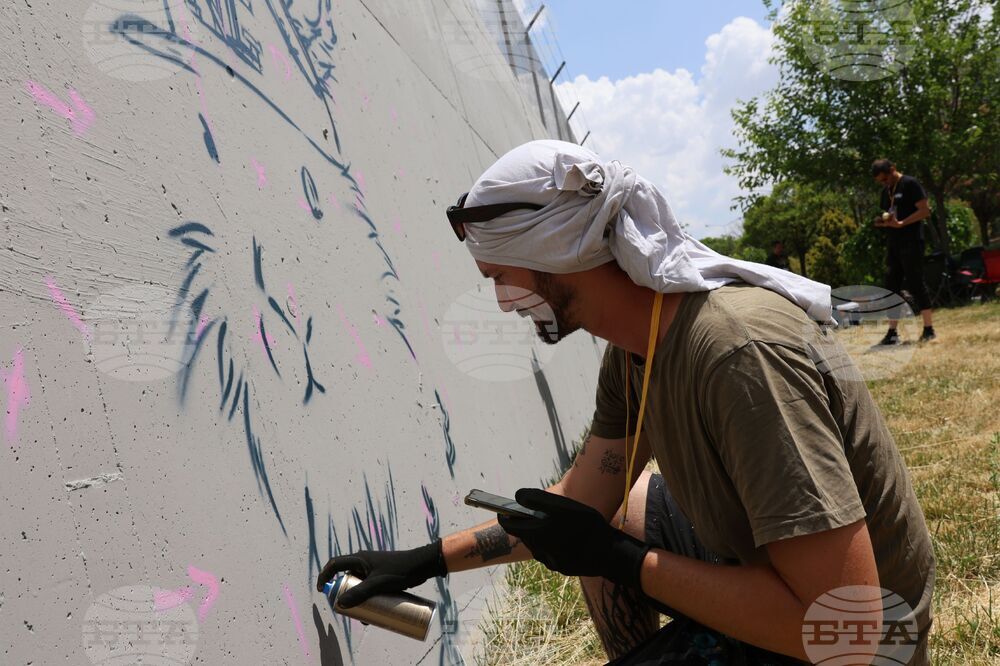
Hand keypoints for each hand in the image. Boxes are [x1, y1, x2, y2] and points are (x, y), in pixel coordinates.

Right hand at [316, 540, 445, 607]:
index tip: (322, 591)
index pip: (335, 565)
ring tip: (363, 615)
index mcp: (359, 559)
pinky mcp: (381, 575)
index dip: (325, 576)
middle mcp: (363, 562)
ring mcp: (373, 569)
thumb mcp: (379, 584)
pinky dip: (367, 598)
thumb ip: (360, 592)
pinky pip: (368, 588)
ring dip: (356, 599)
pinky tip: (373, 612)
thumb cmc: (400, 571)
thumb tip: (340, 604)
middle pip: (346, 578)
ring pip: (358, 585)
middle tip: (347, 610)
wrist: (422, 565)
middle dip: (344, 595)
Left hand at [497, 488, 650, 589]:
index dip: (504, 516)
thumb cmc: (587, 525)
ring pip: (537, 545)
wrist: (610, 554)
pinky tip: (564, 537)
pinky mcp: (561, 568)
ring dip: (539, 534)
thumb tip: (517, 496)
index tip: (503, 510)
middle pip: (524, 535)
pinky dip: (551, 544)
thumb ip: (537, 499)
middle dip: (525, 524)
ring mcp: (551, 561)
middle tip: (533, 513)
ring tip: (552, 523)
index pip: (510, 525)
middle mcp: (540, 549)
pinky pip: (550, 554)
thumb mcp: (563, 506)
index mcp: (537, 533)